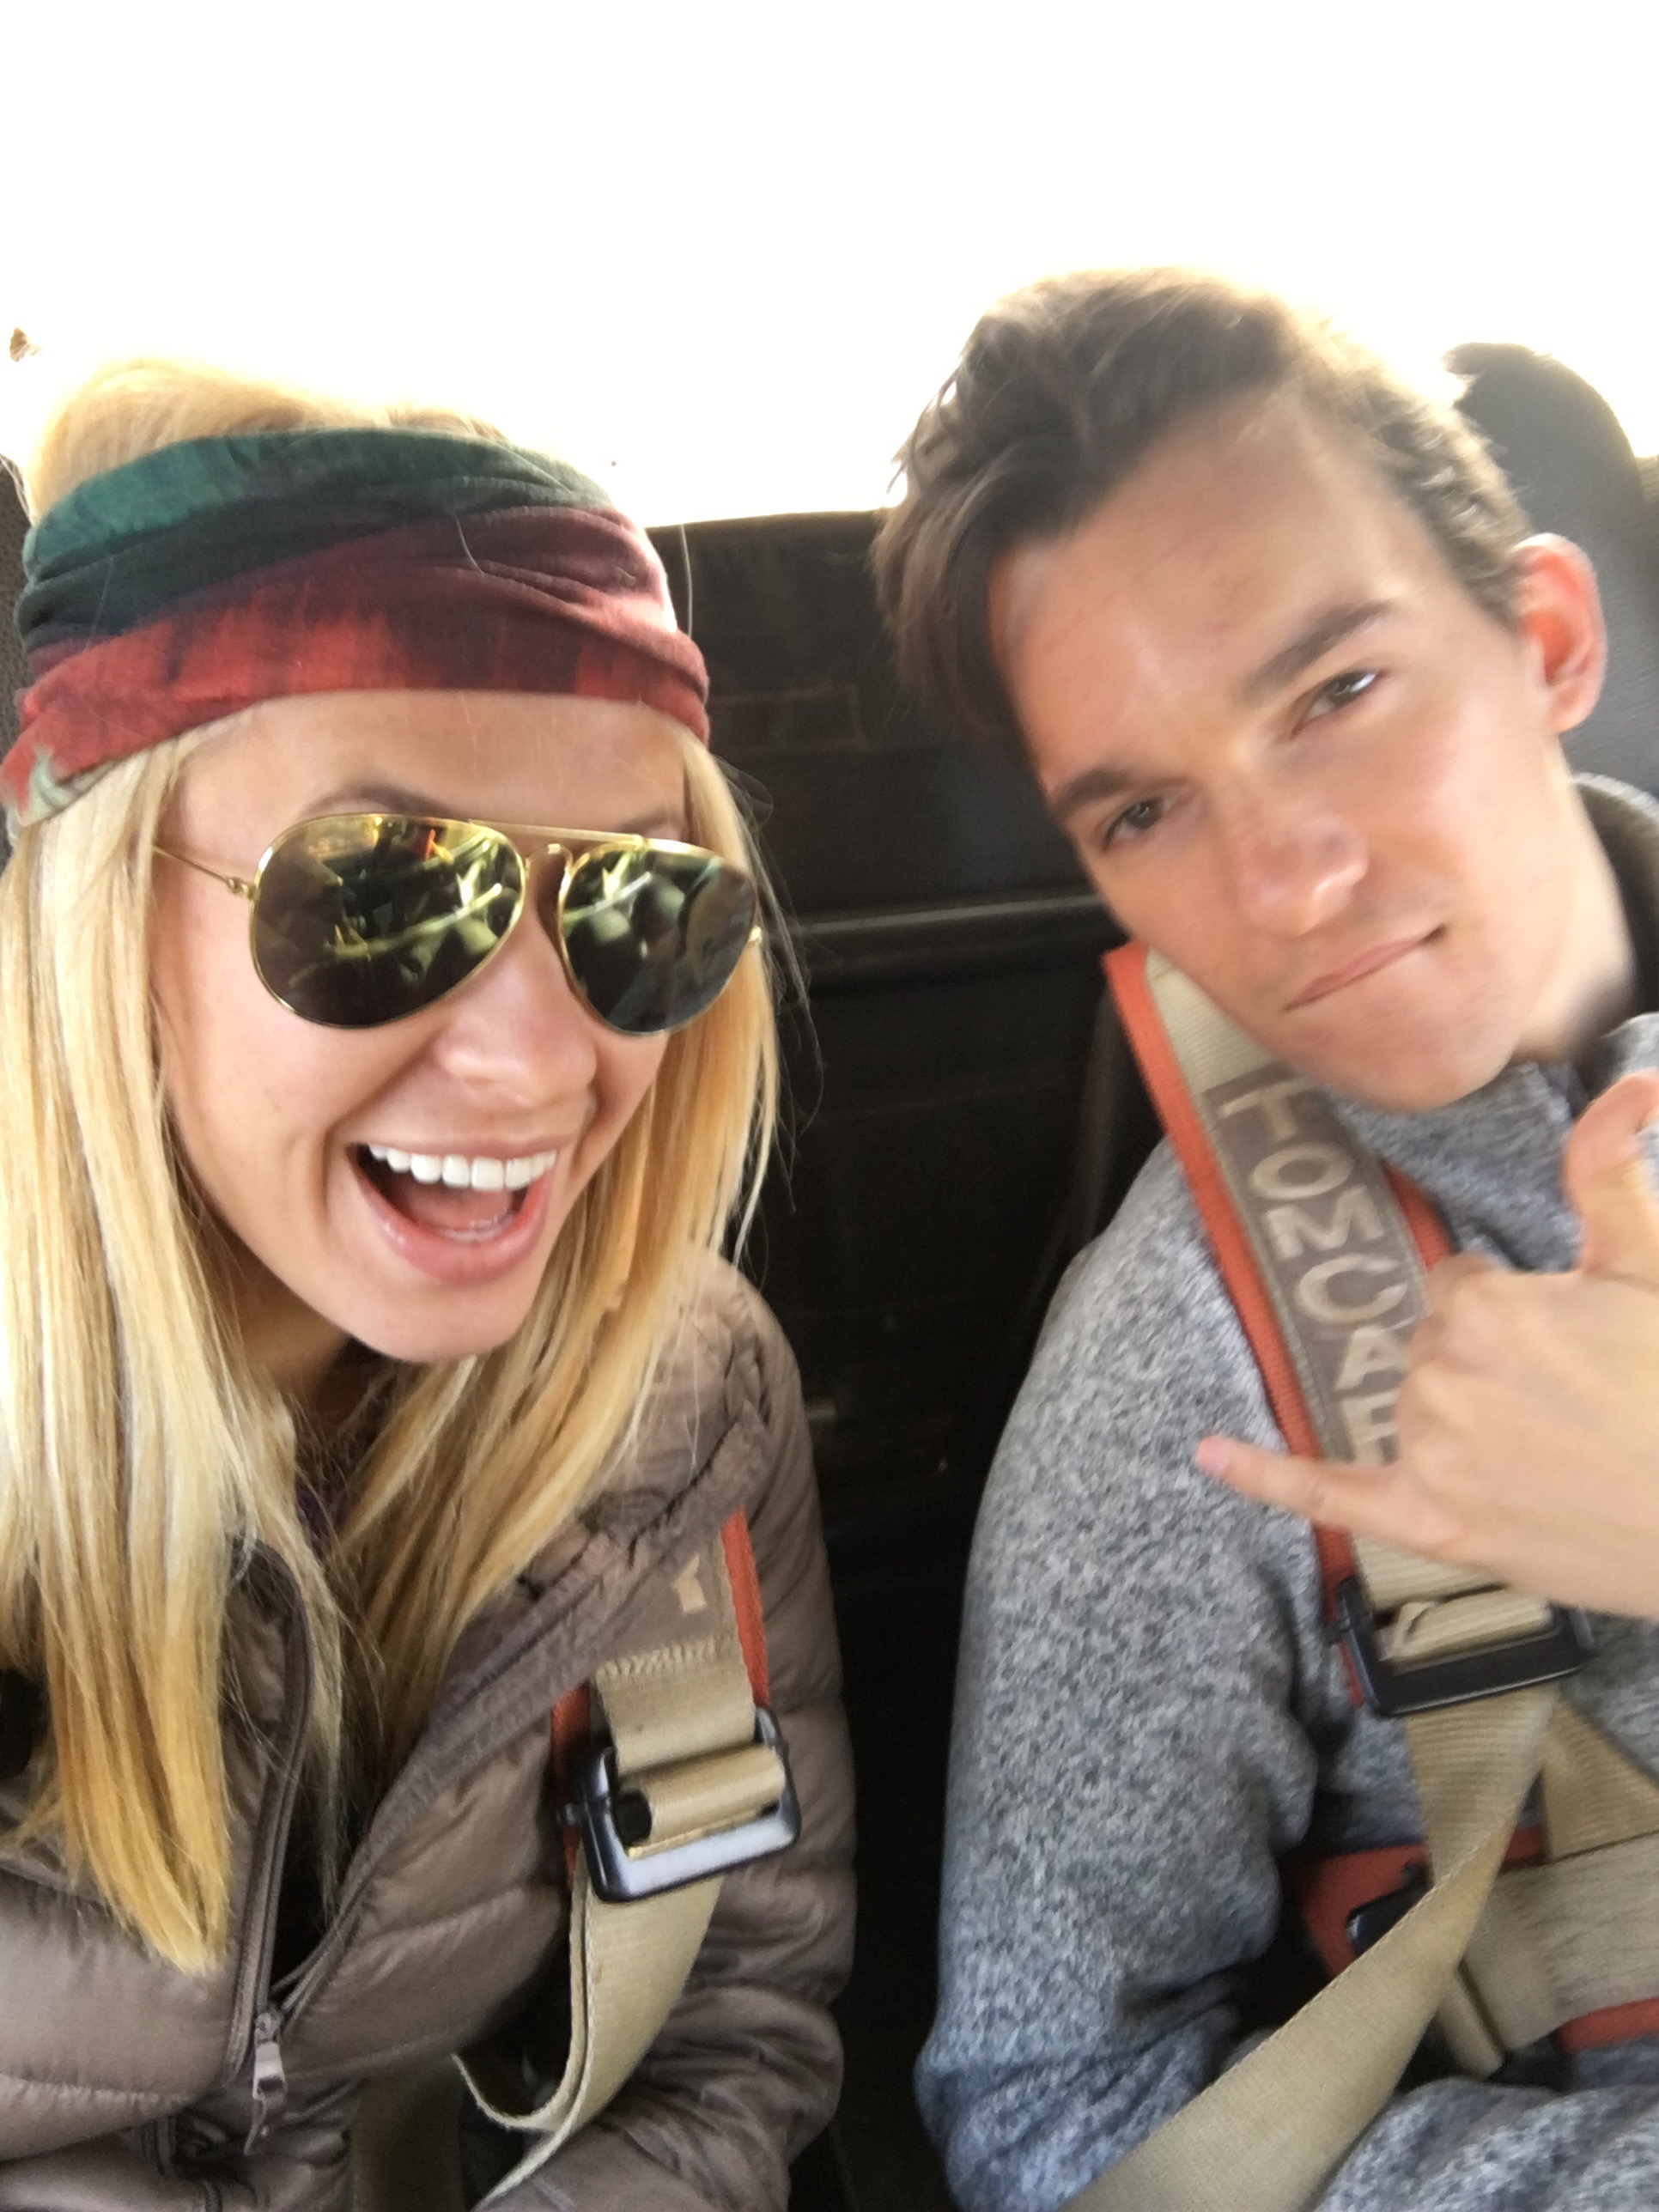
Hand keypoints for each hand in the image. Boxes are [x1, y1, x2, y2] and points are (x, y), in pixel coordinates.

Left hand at [1196, 1070, 1658, 1616]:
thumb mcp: (1647, 1267)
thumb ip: (1609, 1172)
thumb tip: (1632, 1084)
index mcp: (1483, 1309)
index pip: (1456, 1288)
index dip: (1512, 1311)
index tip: (1562, 1341)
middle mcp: (1443, 1379)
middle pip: (1433, 1346)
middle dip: (1489, 1364)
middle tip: (1570, 1400)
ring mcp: (1433, 1456)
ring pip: (1412, 1406)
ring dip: (1460, 1419)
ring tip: (1551, 1448)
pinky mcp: (1435, 1523)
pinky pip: (1331, 1494)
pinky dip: (1268, 1477)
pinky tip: (1213, 1454)